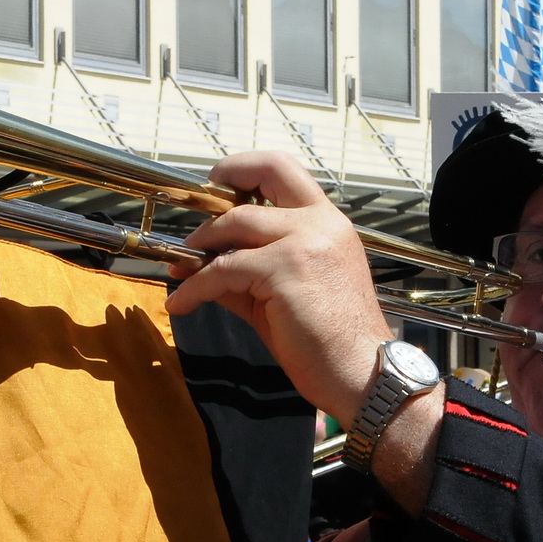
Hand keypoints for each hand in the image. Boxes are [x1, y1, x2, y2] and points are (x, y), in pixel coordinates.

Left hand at [163, 152, 392, 426]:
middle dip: (215, 199)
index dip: (245, 167)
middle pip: (259, 180)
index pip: (285, 169)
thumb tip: (206, 268)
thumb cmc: (332, 341)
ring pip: (233, 225)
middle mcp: (320, 223)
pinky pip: (223, 269)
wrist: (361, 374)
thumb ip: (251, 272)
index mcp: (328, 223)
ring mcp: (303, 243)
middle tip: (191, 231)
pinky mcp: (283, 270)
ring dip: (199, 247)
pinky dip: (196, 286)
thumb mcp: (289, 293)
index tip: (218, 182)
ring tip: (181, 271)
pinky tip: (182, 303)